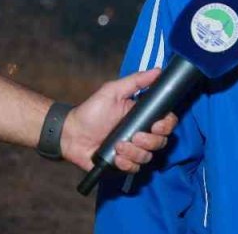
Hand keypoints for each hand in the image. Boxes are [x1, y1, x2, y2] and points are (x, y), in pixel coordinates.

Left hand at [59, 68, 178, 172]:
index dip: (166, 125)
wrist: (70, 133)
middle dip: (149, 141)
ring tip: (119, 146)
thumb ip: (136, 81)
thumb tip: (158, 70)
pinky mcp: (122, 164)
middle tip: (134, 136)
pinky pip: (135, 168)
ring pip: (148, 156)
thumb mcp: (113, 91)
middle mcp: (141, 134)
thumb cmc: (91, 111)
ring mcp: (132, 151)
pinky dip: (127, 164)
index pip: (167, 123)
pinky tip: (116, 157)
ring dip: (135, 152)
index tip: (157, 125)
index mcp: (142, 117)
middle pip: (161, 142)